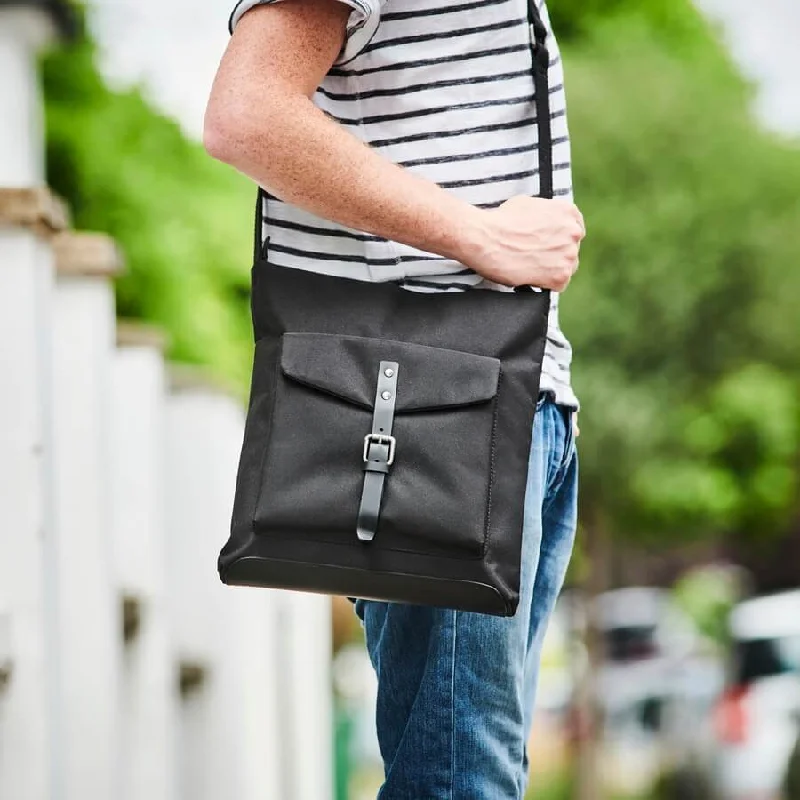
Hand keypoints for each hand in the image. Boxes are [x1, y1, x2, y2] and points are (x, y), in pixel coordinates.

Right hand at [463, 196, 584, 289]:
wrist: (485, 238)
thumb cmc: (500, 221)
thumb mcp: (528, 205)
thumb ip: (545, 216)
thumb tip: (543, 224)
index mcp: (567, 212)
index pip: (574, 231)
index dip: (559, 240)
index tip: (549, 246)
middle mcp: (573, 232)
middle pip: (571, 251)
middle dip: (555, 255)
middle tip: (534, 258)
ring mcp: (568, 255)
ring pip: (567, 268)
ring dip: (550, 270)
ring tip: (529, 267)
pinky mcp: (560, 276)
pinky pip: (558, 285)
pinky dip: (545, 284)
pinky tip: (530, 276)